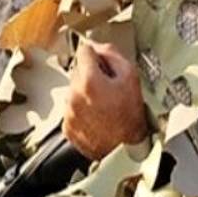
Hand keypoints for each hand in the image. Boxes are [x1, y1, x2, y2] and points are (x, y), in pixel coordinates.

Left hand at [63, 41, 146, 160]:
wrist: (124, 150)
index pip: (83, 50)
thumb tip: (98, 46)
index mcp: (88, 81)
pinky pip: (72, 108)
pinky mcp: (66, 125)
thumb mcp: (131, 77)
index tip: (101, 62)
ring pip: (74, 89)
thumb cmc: (130, 117)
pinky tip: (97, 116)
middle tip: (109, 89)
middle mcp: (73, 95)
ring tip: (104, 105)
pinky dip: (82, 110)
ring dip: (86, 93)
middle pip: (78, 70)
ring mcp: (68, 111)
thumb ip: (112, 54)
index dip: (96, 55)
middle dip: (91, 75)